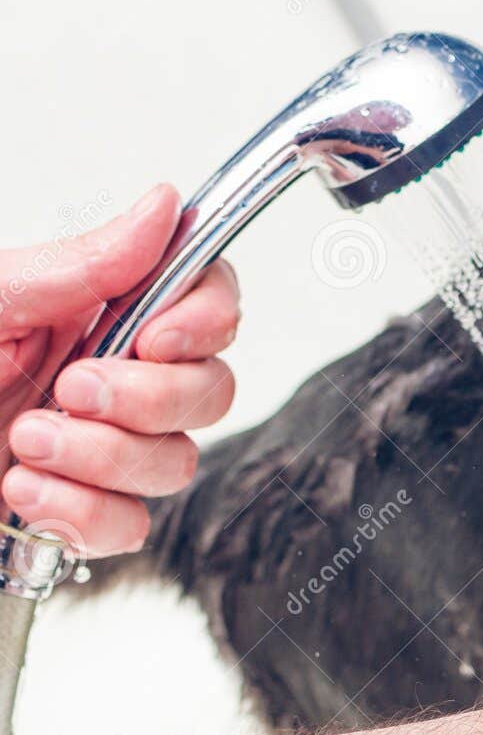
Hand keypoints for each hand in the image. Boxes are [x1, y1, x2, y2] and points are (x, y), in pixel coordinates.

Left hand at [0, 185, 239, 555]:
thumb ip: (80, 265)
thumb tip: (161, 208)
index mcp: (86, 311)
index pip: (204, 300)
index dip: (206, 318)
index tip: (158, 336)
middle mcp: (103, 376)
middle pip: (209, 389)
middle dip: (154, 398)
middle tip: (75, 389)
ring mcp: (92, 449)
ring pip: (176, 462)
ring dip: (107, 458)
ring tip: (25, 442)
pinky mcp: (71, 513)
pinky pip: (131, 527)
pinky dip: (83, 514)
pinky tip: (22, 494)